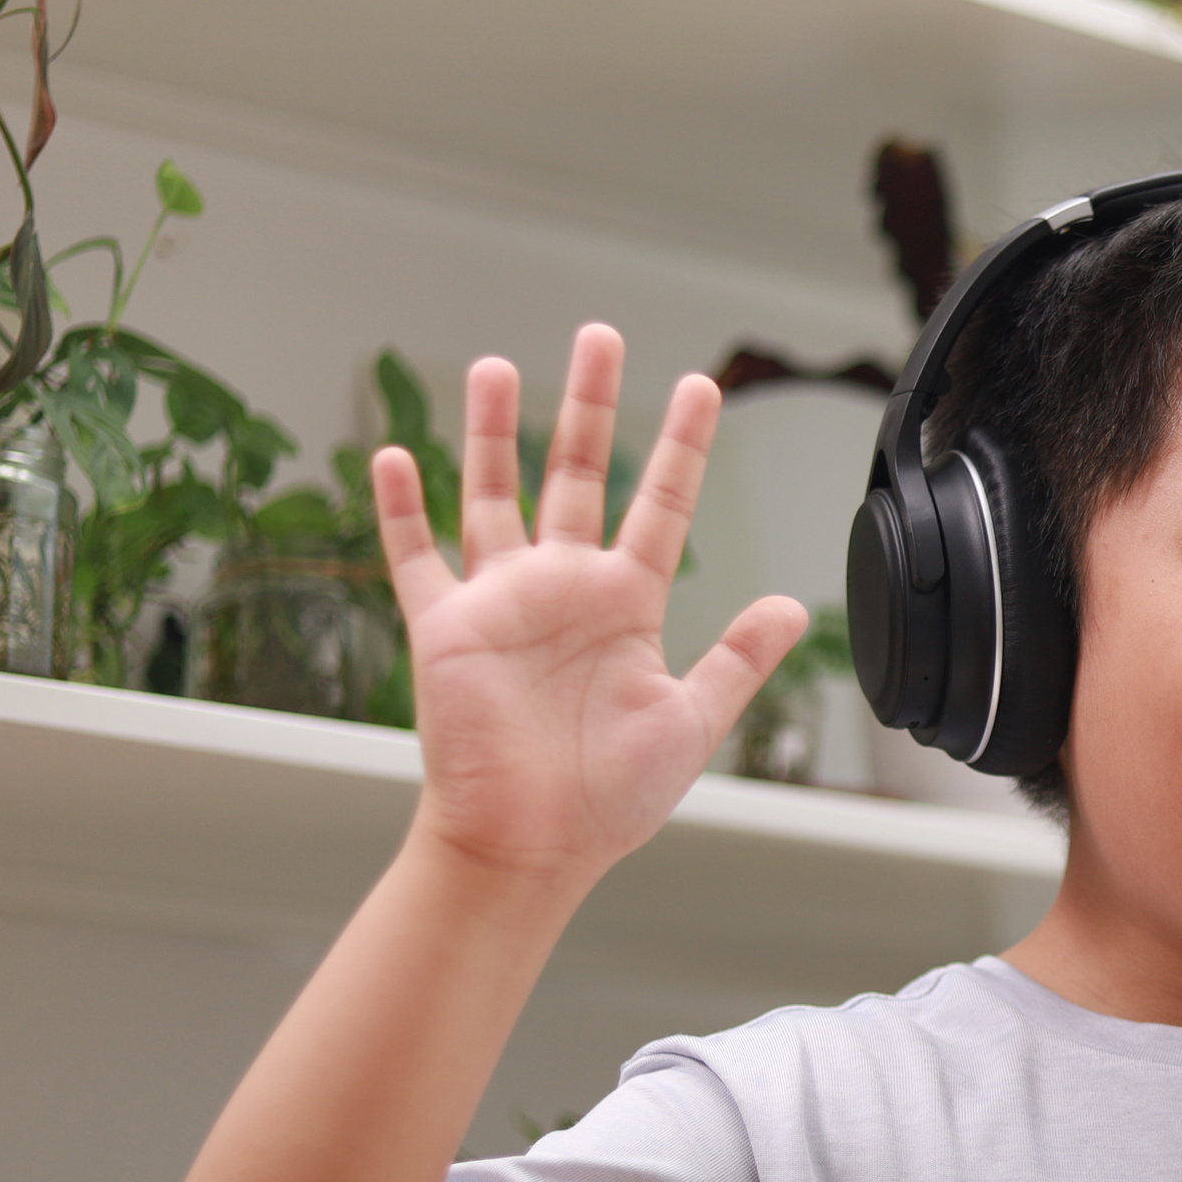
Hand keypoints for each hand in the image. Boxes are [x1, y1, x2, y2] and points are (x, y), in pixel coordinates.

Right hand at [371, 324, 807, 889]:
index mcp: (628, 604)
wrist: (532, 845)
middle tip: (599, 337)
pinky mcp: (445, 630)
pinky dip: (400, 509)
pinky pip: (416, 558)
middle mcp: (564, 589)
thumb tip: (790, 604)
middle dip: (588, 405)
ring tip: (496, 365)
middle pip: (577, 474)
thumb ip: (738, 660)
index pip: (660, 504)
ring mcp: (502, 603)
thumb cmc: (608, 798)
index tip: (700, 385)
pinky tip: (391, 454)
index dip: (680, 445)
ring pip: (493, 494)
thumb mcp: (690, 720)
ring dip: (491, 431)